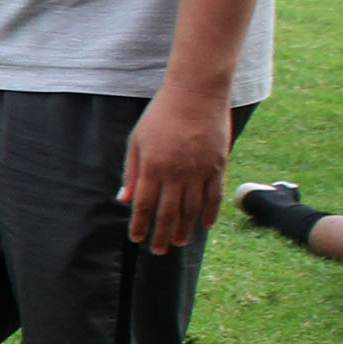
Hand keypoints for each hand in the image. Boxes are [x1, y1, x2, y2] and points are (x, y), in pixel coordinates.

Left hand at [118, 88, 235, 250]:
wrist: (196, 92)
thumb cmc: (160, 114)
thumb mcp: (136, 140)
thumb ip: (131, 172)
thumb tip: (124, 200)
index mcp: (152, 167)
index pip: (144, 206)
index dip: (140, 225)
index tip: (137, 239)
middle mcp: (176, 173)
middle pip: (168, 214)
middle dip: (161, 235)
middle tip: (158, 251)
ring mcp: (199, 170)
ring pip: (192, 209)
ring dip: (185, 229)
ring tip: (179, 243)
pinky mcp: (218, 165)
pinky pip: (214, 196)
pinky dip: (210, 214)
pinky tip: (205, 226)